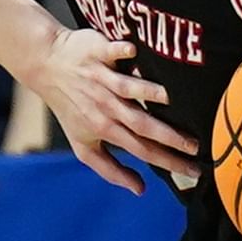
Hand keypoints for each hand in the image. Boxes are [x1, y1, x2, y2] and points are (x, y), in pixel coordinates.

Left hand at [19, 27, 195, 193]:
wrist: (45, 66)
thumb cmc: (70, 107)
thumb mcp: (84, 145)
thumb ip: (110, 169)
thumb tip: (139, 190)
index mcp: (106, 129)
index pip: (142, 150)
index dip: (169, 162)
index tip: (196, 169)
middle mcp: (106, 106)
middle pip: (140, 124)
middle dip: (168, 136)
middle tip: (196, 144)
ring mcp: (102, 79)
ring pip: (127, 89)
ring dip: (147, 93)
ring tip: (169, 99)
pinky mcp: (97, 52)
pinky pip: (111, 52)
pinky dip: (121, 51)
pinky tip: (133, 50)